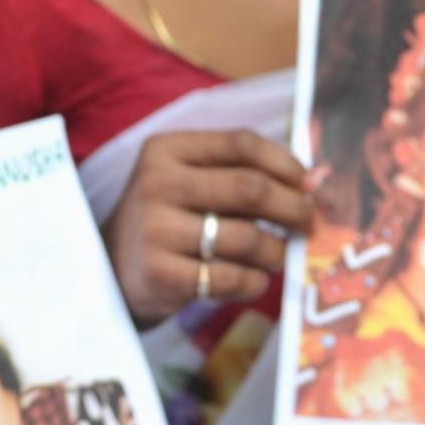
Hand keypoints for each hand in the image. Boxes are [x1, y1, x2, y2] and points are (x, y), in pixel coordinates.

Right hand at [105, 128, 312, 325]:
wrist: (112, 268)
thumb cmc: (167, 218)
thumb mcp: (187, 179)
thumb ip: (239, 173)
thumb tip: (313, 184)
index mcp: (165, 150)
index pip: (240, 143)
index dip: (285, 163)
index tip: (306, 185)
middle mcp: (156, 183)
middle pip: (250, 188)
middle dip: (293, 208)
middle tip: (308, 224)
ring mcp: (156, 229)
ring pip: (248, 238)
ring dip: (276, 251)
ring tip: (275, 256)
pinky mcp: (161, 274)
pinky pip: (232, 278)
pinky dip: (254, 281)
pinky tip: (249, 278)